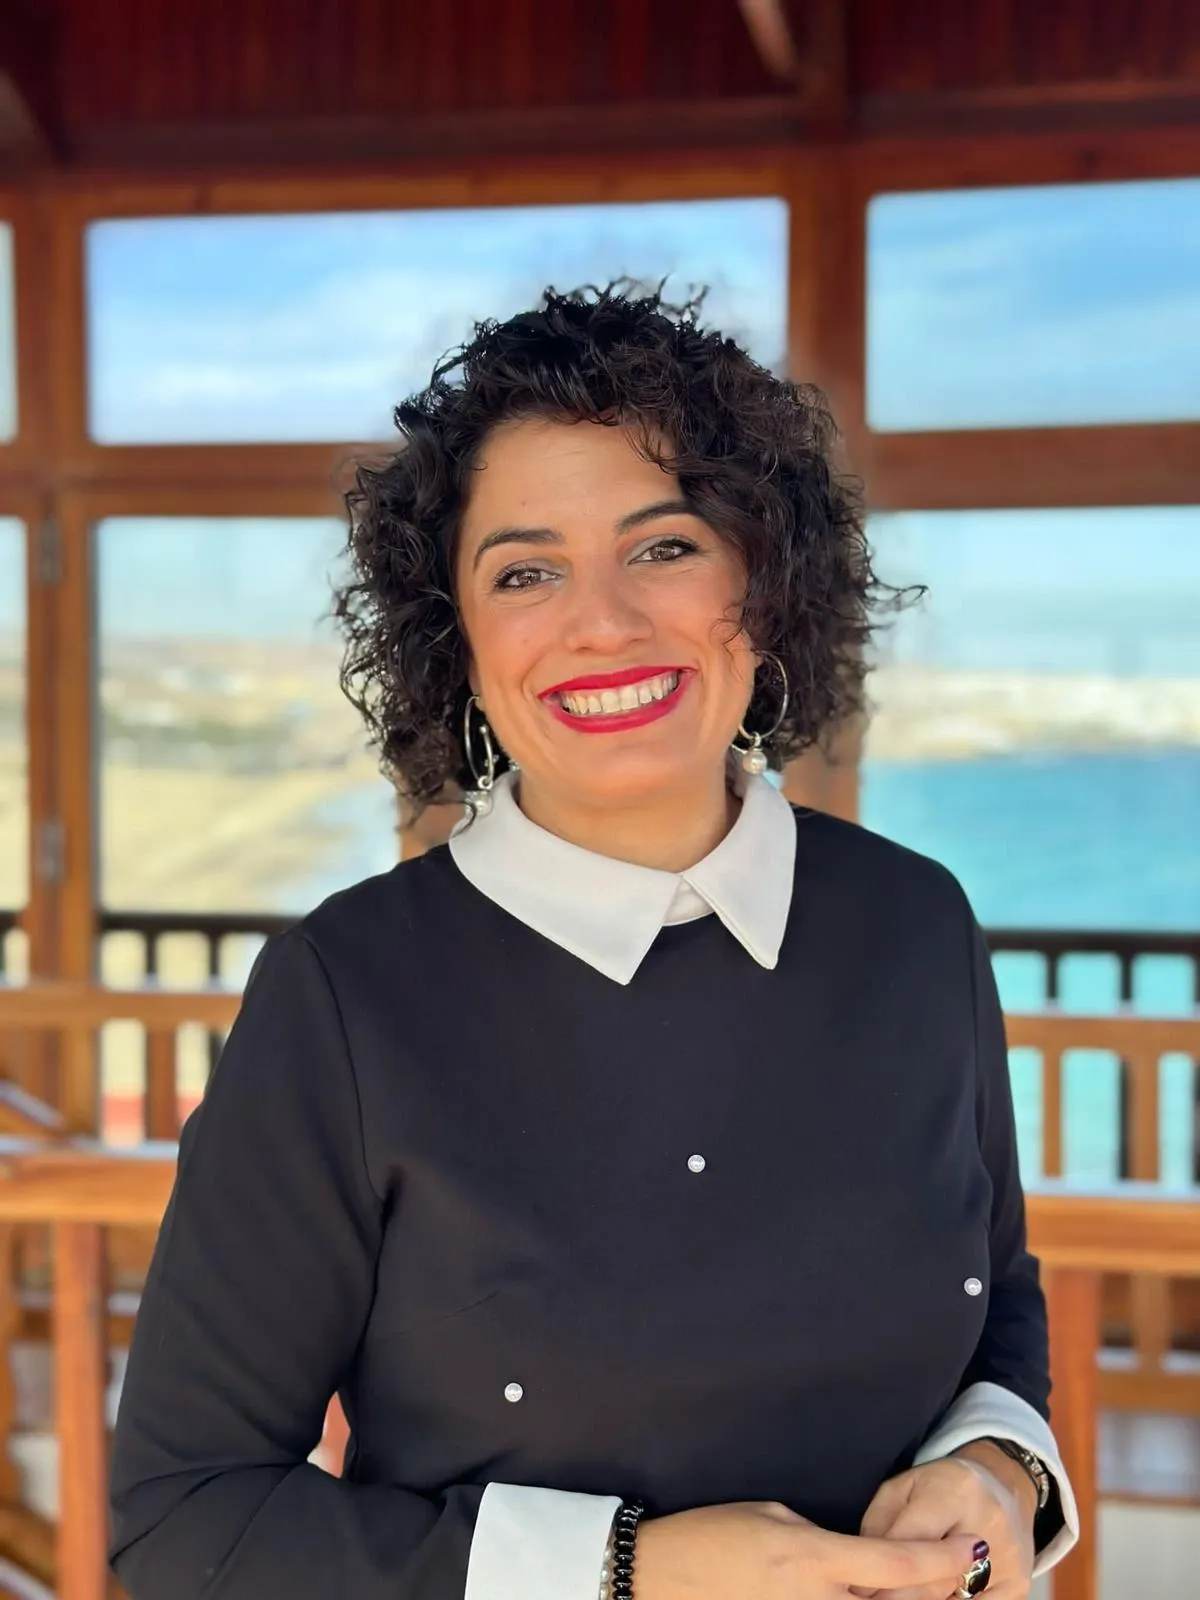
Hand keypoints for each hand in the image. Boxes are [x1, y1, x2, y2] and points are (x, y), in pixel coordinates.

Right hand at [633, 1499, 986, 1599]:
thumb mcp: (774, 1517)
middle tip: (956, 1581)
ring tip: (919, 1590)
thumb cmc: (713, 1535)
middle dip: (932, 1595)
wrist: (660, 1577)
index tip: (973, 1549)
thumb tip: (855, 1563)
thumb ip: (824, 1543)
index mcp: (813, 1559)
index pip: (897, 1565)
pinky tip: (869, 1597)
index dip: (943, 1559)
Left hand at [854, 1442, 1036, 1599]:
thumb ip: (880, 1525)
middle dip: (895, 1597)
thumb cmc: (941, 1488)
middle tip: (871, 1599)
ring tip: (895, 1595)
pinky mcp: (1019, 1587)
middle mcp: (988, 1525)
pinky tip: (929, 1599)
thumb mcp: (904, 1488)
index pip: (908, 1544)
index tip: (856, 1590)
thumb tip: (864, 1576)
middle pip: (931, 1583)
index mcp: (955, 1491)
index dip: (877, 1573)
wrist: (1004, 1488)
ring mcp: (1010, 1559)